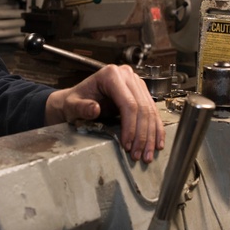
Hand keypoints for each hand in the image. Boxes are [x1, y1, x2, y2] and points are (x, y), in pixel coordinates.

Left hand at [45, 64, 164, 161]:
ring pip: (150, 111)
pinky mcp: (140, 91)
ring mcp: (135, 82)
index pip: (128, 104)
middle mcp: (126, 75)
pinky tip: (157, 143)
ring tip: (147, 154)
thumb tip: (94, 109)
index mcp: (111, 75)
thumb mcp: (72, 105)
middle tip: (140, 155)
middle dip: (142, 135)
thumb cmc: (74, 101)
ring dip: (151, 135)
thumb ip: (81, 107)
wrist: (78, 98)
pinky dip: (155, 128)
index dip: (130, 127)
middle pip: (142, 108)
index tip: (127, 145)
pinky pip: (152, 111)